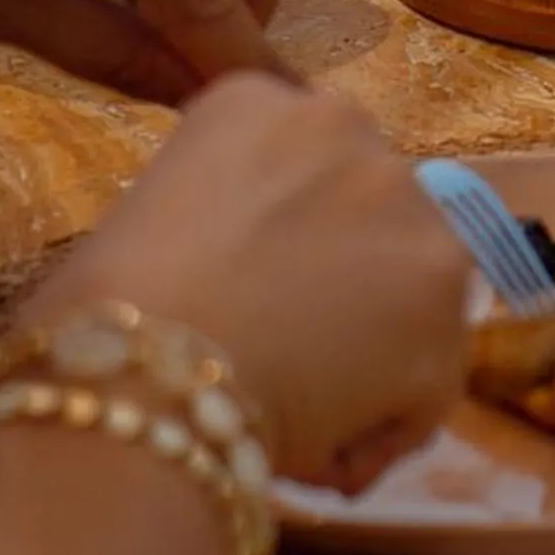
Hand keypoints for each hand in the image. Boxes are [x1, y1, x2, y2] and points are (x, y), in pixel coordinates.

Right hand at [31, 78, 469, 489]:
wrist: (138, 376)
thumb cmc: (105, 313)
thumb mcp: (160, 217)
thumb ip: (235, 216)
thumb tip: (269, 274)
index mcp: (264, 104)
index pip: (313, 167)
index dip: (293, 242)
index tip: (254, 290)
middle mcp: (354, 133)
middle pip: (375, 224)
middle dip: (347, 288)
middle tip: (281, 351)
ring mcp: (414, 213)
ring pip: (413, 306)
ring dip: (369, 362)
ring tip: (291, 410)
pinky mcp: (449, 305)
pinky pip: (427, 390)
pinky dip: (380, 432)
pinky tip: (314, 450)